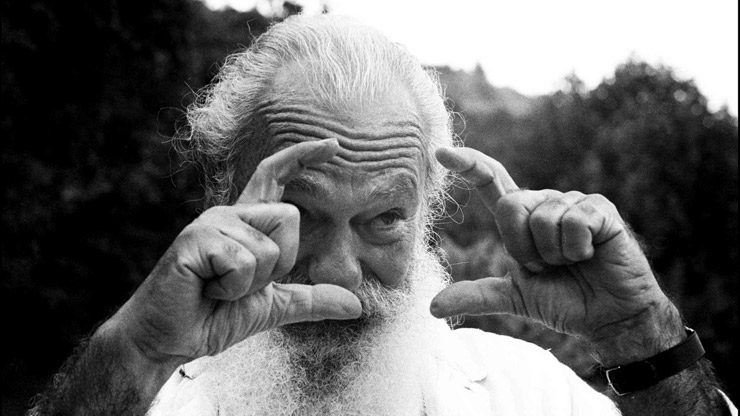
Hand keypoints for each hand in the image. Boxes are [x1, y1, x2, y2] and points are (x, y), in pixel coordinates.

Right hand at [112, 139, 361, 365]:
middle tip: (242, 284)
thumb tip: (356, 306)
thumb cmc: (214, 317)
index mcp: (246, 223)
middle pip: (290, 216)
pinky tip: (207, 290)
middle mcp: (229, 214)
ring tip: (219, 289)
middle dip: (279, 263)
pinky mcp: (196, 239)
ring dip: (252, 283)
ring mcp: (211, 223)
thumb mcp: (274, 306)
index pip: (275, 176)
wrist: (170, 340)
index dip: (303, 156)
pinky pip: (244, 261)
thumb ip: (313, 300)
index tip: (334, 145)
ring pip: (269, 246)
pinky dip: (233, 289)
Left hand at [430, 147, 682, 362]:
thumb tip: (433, 308)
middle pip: (511, 205)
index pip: (490, 182)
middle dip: (524, 247)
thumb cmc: (565, 302)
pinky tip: (591, 253)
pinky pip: (573, 221)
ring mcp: (572, 202)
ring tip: (572, 261)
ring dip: (554, 253)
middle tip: (546, 266)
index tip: (441, 153)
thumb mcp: (514, 297)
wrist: (609, 317)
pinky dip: (578, 248)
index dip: (468, 166)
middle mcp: (544, 203)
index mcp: (521, 219)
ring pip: (543, 218)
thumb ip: (476, 296)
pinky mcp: (599, 207)